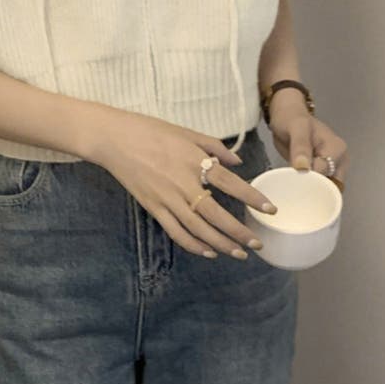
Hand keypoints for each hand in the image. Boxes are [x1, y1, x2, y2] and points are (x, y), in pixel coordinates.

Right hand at [89, 111, 278, 259]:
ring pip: (198, 230)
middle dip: (239, 232)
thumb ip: (214, 147)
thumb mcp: (187, 132)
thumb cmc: (152, 130)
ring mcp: (167, 199)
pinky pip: (177, 233)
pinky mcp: (154, 208)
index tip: (269, 210)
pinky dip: (194, 245)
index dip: (252, 198)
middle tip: (258, 244)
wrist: (115, 139)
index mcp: (194, 161)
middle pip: (217, 215)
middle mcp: (183, 184)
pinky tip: (208, 251)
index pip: (230, 184)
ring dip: (221, 244)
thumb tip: (237, 162)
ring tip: (239, 253)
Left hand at [268, 93, 348, 183]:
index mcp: (337, 150)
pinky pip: (319, 187)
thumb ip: (300, 147)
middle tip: (293, 190)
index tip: (294, 183)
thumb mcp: (296, 128)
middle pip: (328, 186)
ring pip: (325, 189)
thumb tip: (303, 168)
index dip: (309, 182)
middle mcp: (339, 160)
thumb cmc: (292, 119)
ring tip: (293, 190)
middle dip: (312, 190)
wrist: (287, 116)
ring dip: (311, 192)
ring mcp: (332, 167)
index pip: (325, 176)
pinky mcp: (323, 172)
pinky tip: (296, 188)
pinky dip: (308, 189)